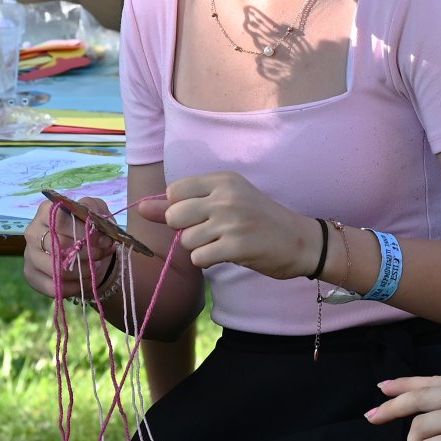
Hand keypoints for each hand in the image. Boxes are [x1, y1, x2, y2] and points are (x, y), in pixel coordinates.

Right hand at [21, 195, 117, 298]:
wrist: (85, 251)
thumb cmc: (88, 229)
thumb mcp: (95, 212)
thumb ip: (94, 211)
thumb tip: (93, 225)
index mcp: (46, 212)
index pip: (60, 219)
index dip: (83, 231)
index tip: (102, 239)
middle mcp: (33, 232)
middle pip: (59, 245)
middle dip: (87, 252)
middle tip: (102, 254)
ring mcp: (30, 255)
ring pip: (56, 268)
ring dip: (82, 270)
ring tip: (95, 267)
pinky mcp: (31, 275)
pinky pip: (53, 287)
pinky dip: (74, 286)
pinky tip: (85, 280)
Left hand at [132, 172, 316, 277]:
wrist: (300, 241)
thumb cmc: (258, 220)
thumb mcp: (225, 202)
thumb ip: (181, 204)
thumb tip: (140, 208)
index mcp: (223, 180)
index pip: (174, 191)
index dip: (179, 209)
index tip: (200, 215)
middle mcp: (226, 196)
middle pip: (174, 215)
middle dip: (184, 230)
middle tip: (209, 232)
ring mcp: (232, 220)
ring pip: (186, 240)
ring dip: (199, 248)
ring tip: (222, 243)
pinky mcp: (237, 246)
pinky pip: (199, 257)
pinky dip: (207, 261)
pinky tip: (227, 254)